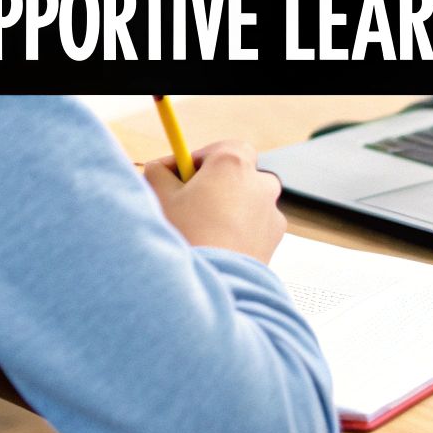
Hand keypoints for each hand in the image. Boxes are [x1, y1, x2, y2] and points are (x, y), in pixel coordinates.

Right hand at [142, 140, 285, 262]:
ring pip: (245, 203)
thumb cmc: (187, 237)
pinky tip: (215, 247)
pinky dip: (238, 232)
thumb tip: (158, 170)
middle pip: (236, 175)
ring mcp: (271, 211)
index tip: (179, 173)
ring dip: (226, 210)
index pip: (222, 148)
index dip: (200, 159)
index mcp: (233, 163)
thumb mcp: (160, 197)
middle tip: (186, 202)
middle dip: (213, 186)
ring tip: (198, 230)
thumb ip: (158, 174)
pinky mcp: (274, 238)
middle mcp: (260, 182)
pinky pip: (253, 227)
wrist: (214, 283)